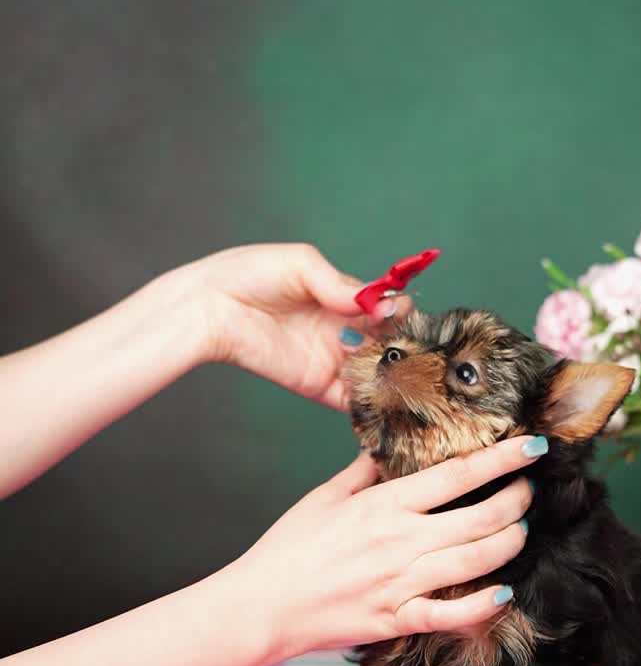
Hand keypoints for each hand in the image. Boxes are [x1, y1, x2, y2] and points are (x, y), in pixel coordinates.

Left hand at [171, 242, 410, 410]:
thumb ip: (341, 283)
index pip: (384, 308)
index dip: (396, 309)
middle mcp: (341, 331)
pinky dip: (370, 401)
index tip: (400, 310)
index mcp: (341, 299)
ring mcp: (332, 360)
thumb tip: (377, 301)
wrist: (213, 307)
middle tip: (402, 342)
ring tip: (397, 366)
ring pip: (375, 373)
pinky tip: (382, 391)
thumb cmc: (250, 275)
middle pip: (386, 342)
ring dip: (390, 373)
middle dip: (399, 342)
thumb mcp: (302, 264)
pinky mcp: (318, 385)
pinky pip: (351, 400)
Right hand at [238, 435, 542, 655]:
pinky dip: (484, 605)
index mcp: (384, 504)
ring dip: (509, 543)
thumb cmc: (288, 549)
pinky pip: (453, 613)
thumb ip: (363, 471)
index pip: (457, 474)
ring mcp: (403, 582)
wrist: (263, 605)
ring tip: (519, 531)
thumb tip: (387, 447)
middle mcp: (402, 540)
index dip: (502, 459)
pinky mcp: (398, 618)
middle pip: (482, 516)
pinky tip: (504, 592)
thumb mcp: (324, 497)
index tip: (532, 446)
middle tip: (526, 492)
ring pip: (478, 561)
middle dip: (517, 501)